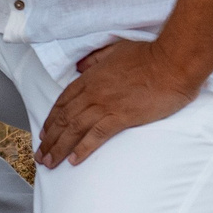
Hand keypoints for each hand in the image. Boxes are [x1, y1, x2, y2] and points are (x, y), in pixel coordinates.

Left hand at [36, 39, 207, 167]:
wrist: (172, 63)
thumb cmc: (149, 54)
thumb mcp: (115, 49)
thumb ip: (96, 58)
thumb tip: (82, 66)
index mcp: (91, 77)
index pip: (63, 101)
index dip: (51, 118)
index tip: (44, 132)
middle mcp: (93, 92)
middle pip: (64, 118)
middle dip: (49, 139)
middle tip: (40, 155)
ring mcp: (106, 105)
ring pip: (74, 129)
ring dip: (59, 148)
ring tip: (49, 162)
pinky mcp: (121, 117)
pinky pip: (96, 136)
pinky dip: (83, 148)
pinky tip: (74, 160)